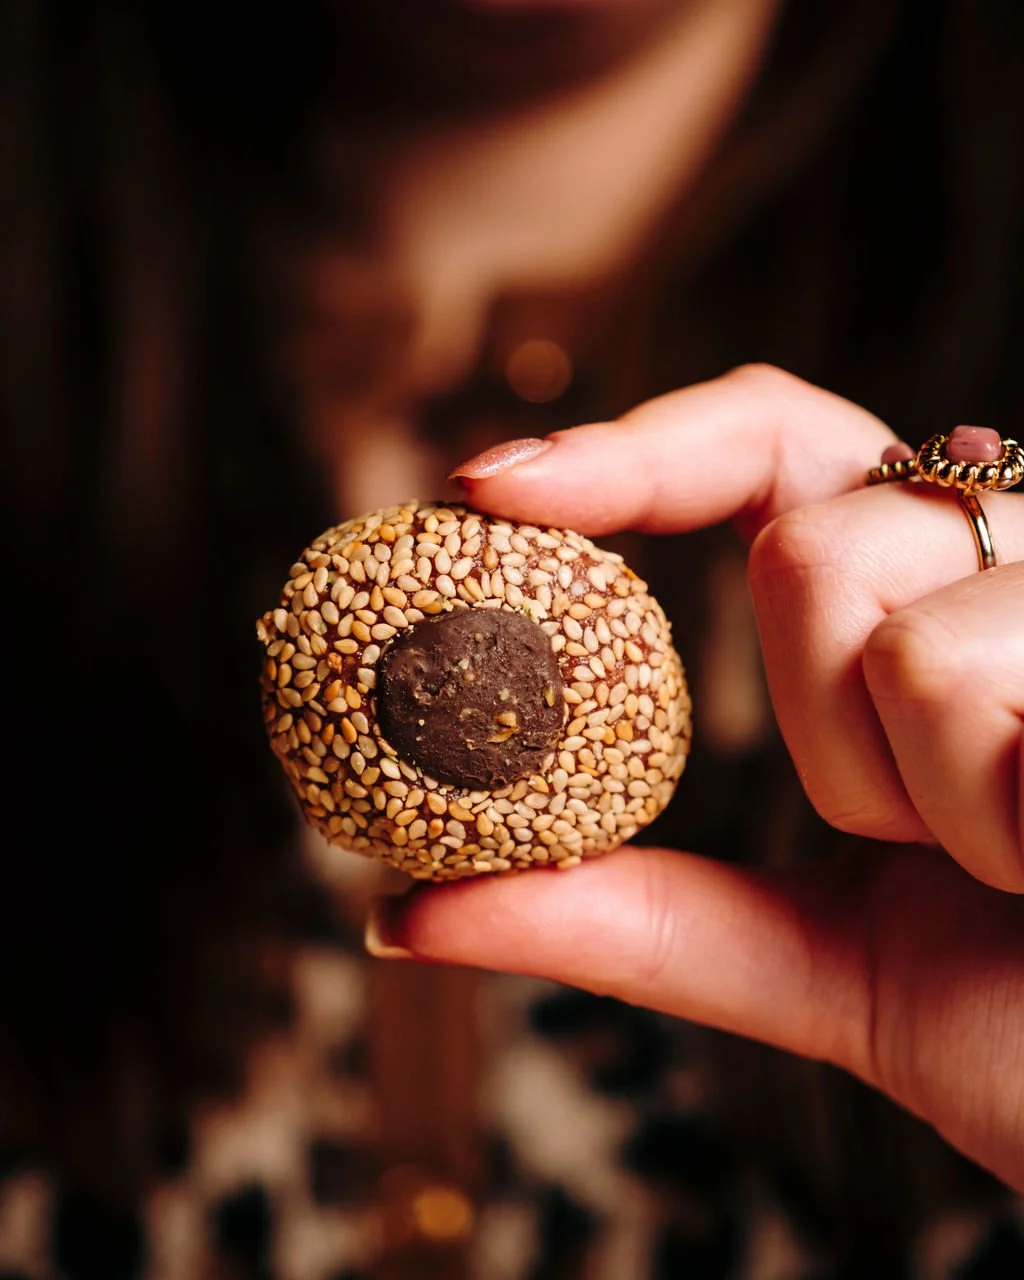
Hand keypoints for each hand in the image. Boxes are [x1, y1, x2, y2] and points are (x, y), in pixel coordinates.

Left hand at [366, 365, 1023, 1187]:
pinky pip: (983, 693)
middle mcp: (1006, 554)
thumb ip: (630, 919)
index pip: (765, 446)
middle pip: (803, 546)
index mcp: (917, 595)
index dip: (628, 451)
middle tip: (926, 830)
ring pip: (902, 645)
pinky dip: (1009, 819)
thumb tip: (406, 910)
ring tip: (1023, 855)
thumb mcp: (811, 967)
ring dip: (936, 806)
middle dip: (825, 729)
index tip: (485, 488)